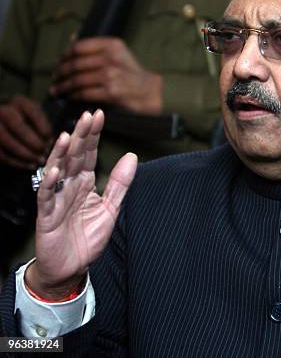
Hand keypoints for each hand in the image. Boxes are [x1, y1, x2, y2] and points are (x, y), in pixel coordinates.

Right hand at [0, 95, 52, 168]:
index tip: (52, 140)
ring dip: (24, 153)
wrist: (9, 127)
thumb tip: (58, 140)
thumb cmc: (31, 124)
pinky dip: (15, 161)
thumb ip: (46, 125)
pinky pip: (0, 152)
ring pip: (6, 140)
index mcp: (21, 102)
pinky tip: (28, 166)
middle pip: (18, 127)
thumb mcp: (38, 117)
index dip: (44, 128)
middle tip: (45, 154)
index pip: (34, 112)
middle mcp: (5, 110)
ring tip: (38, 161)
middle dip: (33, 142)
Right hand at [25, 109, 137, 299]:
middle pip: (74, 156)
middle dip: (81, 135)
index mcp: (85, 183)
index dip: (93, 135)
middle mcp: (69, 186)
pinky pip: (47, 195)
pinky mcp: (46, 215)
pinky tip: (56, 168)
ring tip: (70, 135)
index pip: (89, 153)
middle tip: (88, 115)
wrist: (71, 267)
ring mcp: (56, 199)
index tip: (99, 115)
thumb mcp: (111, 208)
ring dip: (62, 152)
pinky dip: (50, 182)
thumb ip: (120, 183)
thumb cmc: (87, 237)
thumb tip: (132, 156)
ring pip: (57, 170)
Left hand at [50, 37, 162, 113]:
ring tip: (57, 89)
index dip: (65, 56)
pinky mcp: (111, 92)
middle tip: (55, 78)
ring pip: (77, 80)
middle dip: (61, 73)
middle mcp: (111, 58)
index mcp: (112, 45)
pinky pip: (84, 93)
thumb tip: (72, 37)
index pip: (79, 47)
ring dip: (63, 86)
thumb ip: (96, 47)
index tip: (59, 63)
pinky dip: (74, 96)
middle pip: (75, 64)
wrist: (151, 92)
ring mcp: (111, 76)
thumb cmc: (132, 74)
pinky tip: (70, 97)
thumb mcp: (118, 53)